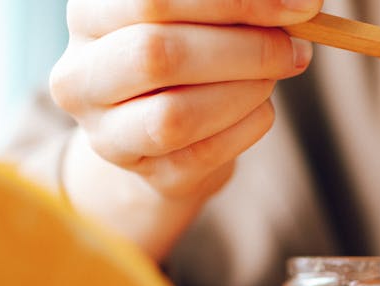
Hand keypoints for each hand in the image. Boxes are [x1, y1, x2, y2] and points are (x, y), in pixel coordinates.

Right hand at [48, 0, 321, 255]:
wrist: (165, 122)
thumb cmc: (190, 46)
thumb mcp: (204, 14)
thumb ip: (237, 4)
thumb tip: (297, 3)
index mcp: (90, 13)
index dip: (235, 1)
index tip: (300, 6)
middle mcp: (80, 74)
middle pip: (158, 55)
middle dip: (246, 50)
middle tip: (295, 48)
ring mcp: (105, 132)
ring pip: (177, 116)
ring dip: (248, 92)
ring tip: (273, 76)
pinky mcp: (145, 174)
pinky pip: (205, 155)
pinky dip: (249, 126)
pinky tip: (260, 107)